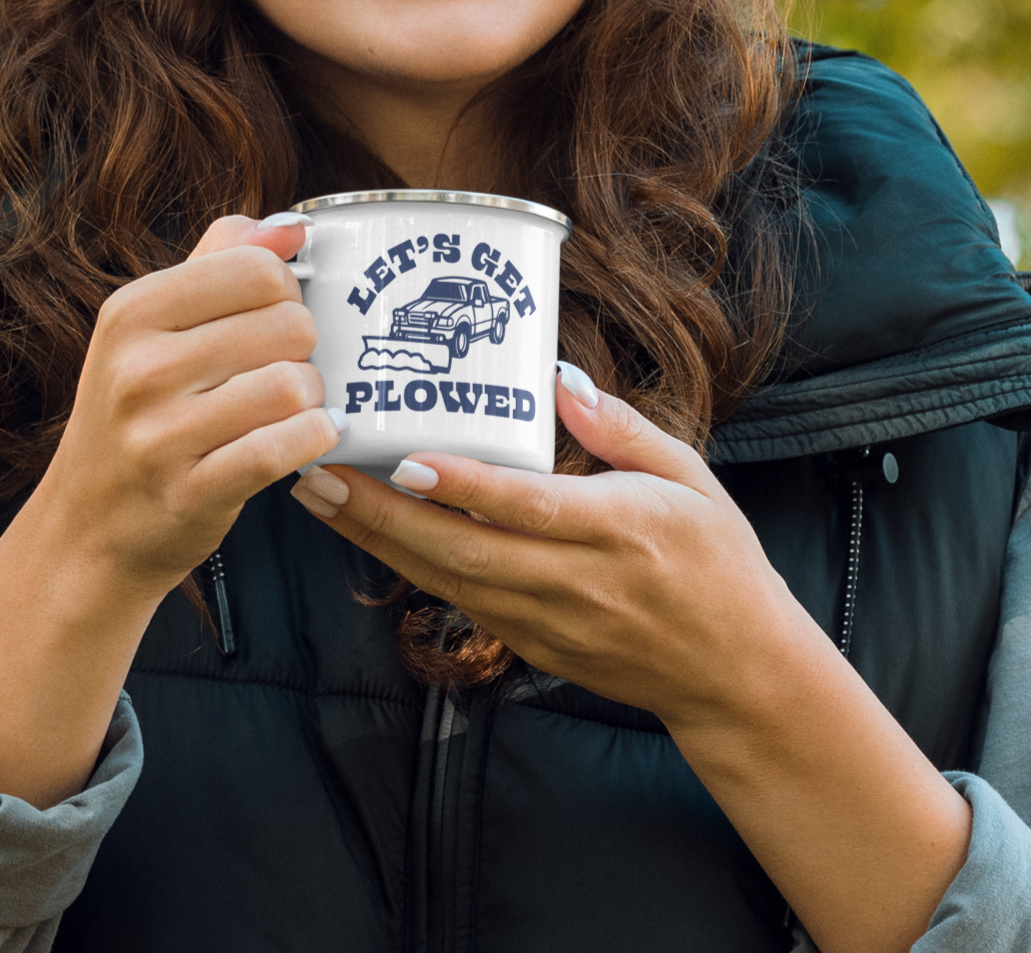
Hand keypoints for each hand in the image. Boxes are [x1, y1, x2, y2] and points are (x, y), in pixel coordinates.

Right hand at [33, 213, 344, 597]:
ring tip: (295, 408)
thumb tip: (290, 226)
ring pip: (293, 385)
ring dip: (312, 398)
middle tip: (284, 369)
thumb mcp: (152, 330)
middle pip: (288, 324)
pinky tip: (311, 436)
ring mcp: (160, 435)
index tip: (274, 318)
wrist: (89, 529)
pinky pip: (284, 448)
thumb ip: (219, 263)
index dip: (287, 292)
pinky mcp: (192, 492)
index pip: (257, 269)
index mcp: (132, 313)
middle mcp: (139, 369)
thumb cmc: (137, 417)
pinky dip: (314, 439)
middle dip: (304, 348)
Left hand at [291, 367, 973, 952]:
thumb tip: (556, 378)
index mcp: (617, 530)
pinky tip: (370, 534)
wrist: (734, 674)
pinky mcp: (532, 647)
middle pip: (461, 551)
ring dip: (378, 542)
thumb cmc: (718, 565)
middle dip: (381, 515)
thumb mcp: (691, 479)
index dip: (463, 485)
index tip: (404, 458)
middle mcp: (573, 582)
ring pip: (446, 582)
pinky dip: (410, 568)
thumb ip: (621, 427)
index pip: (525, 507)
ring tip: (321, 497)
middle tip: (318, 472)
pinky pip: (460, 603)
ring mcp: (546, 623)